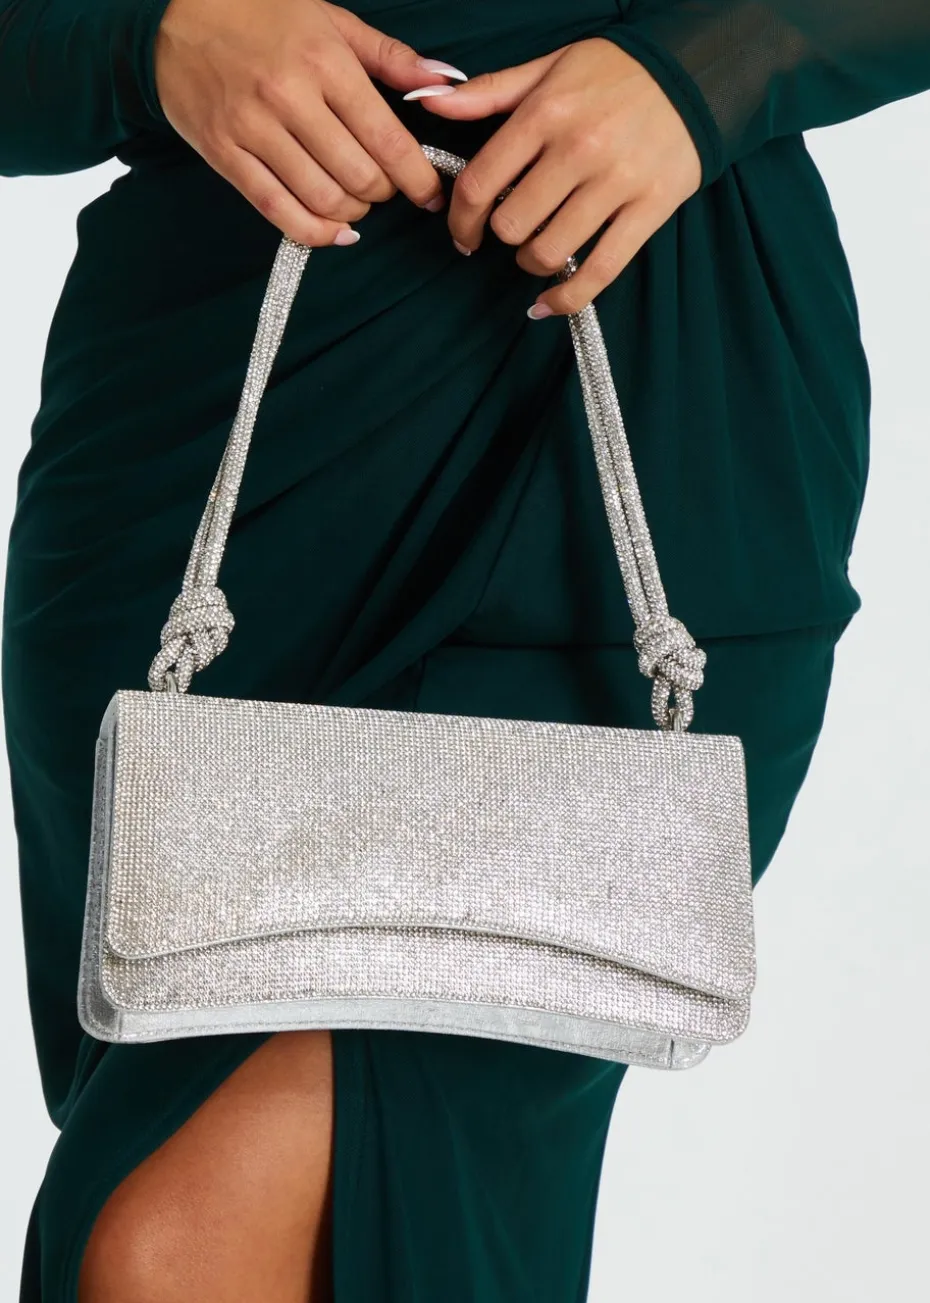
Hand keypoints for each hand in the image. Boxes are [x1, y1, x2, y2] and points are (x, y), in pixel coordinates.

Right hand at [155, 0, 465, 244]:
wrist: (170, 13)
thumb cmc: (258, 13)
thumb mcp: (329, 20)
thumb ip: (390, 57)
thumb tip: (445, 84)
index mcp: (325, 62)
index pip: (387, 140)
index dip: (417, 178)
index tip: (430, 194)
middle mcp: (290, 98)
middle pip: (360, 177)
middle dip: (384, 193)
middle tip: (384, 186)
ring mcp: (253, 129)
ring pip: (323, 199)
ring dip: (352, 212)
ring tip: (356, 201)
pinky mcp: (225, 155)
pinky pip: (279, 212)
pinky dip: (315, 232)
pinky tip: (334, 231)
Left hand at [405, 38, 701, 313]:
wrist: (696, 73)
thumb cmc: (615, 73)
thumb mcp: (549, 67)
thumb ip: (488, 92)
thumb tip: (429, 101)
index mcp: (546, 113)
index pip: (481, 183)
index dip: (461, 220)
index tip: (463, 234)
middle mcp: (578, 149)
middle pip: (511, 225)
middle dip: (503, 236)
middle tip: (513, 230)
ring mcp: (615, 183)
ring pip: (549, 252)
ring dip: (532, 262)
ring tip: (538, 249)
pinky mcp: (648, 211)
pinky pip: (599, 272)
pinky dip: (567, 299)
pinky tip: (547, 304)